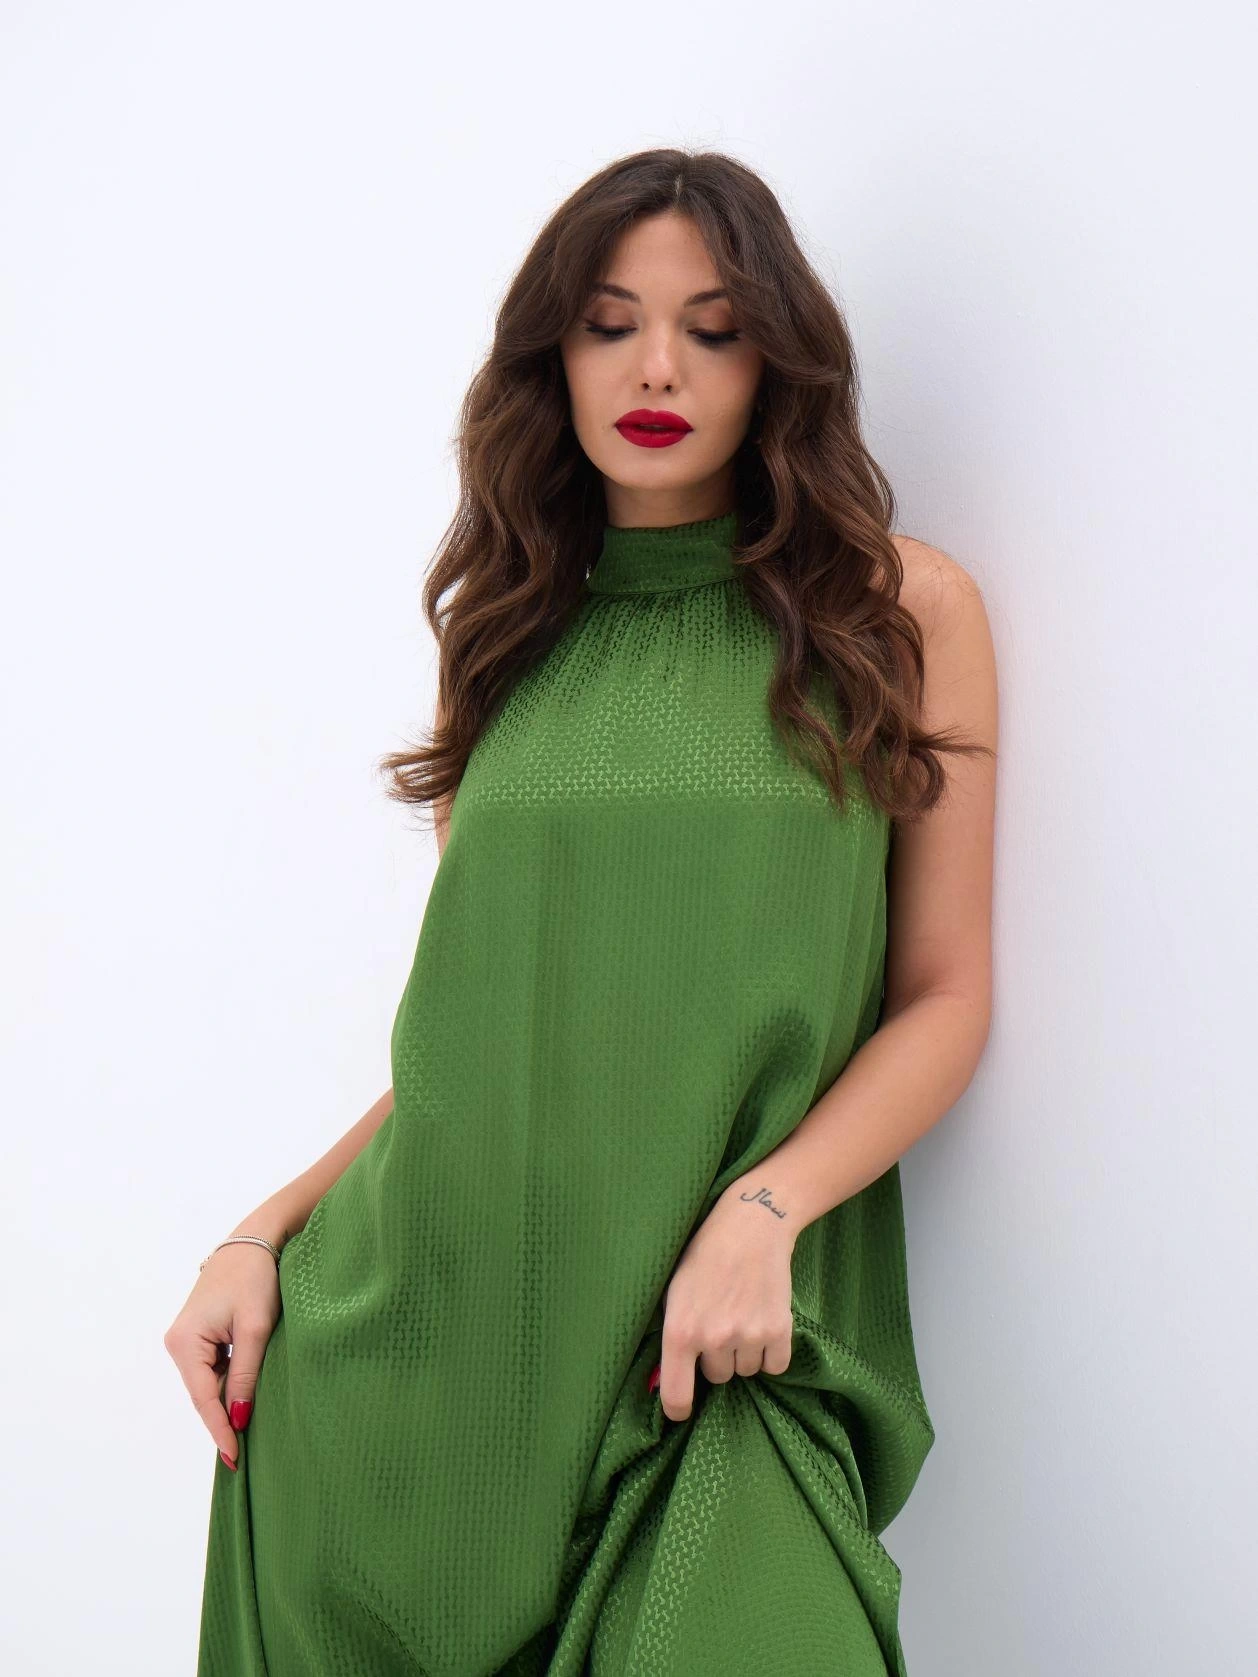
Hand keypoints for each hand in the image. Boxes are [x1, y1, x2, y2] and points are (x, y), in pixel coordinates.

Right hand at [163, 1243, 281, 1469]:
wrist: (255, 1240)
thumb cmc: (256, 1279)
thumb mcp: (255, 1329)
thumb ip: (245, 1375)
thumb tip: (237, 1418)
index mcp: (185, 1343)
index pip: (203, 1399)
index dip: (220, 1430)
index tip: (234, 1459)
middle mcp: (179, 1343)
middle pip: (204, 1393)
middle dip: (224, 1419)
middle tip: (244, 1455)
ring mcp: (188, 1340)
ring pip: (210, 1382)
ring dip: (229, 1400)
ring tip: (248, 1432)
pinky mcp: (201, 1335)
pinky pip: (215, 1369)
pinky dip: (230, 1383)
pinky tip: (245, 1398)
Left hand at [654, 1181, 795, 1422]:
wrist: (749, 1225)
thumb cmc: (702, 1256)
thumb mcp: (673, 1293)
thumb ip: (671, 1336)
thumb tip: (662, 1381)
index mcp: (680, 1331)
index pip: (676, 1396)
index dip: (678, 1410)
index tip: (682, 1411)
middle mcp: (713, 1339)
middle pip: (717, 1378)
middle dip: (717, 1357)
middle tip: (720, 1322)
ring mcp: (748, 1335)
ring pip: (746, 1371)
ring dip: (744, 1352)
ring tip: (742, 1314)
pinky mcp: (779, 1330)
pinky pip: (775, 1366)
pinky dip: (771, 1352)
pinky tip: (763, 1322)